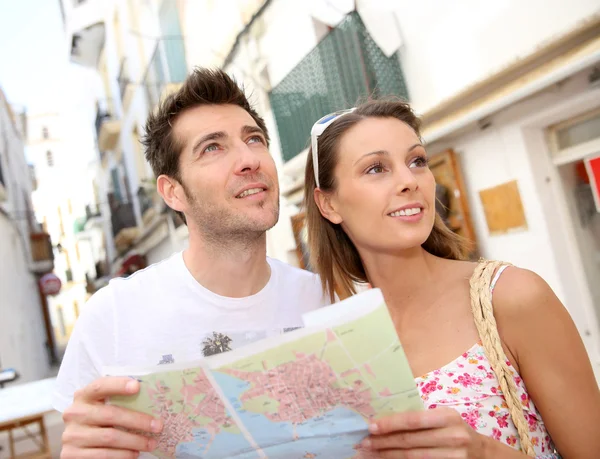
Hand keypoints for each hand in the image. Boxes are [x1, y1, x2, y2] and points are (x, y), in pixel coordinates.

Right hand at [60, 377, 162, 458]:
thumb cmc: (98, 420)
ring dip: (135, 441)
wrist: (78, 444)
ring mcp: (72, 435)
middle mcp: (74, 413)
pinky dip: (123, 455)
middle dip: (138, 420)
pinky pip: (103, 455)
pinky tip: (134, 453)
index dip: (118, 385)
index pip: (100, 386)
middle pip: (110, 414)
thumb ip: (119, 400)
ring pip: (110, 437)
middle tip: (158, 426)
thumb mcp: (103, 406)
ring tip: (151, 443)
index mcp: (83, 395)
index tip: (137, 386)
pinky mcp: (71, 454)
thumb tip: (152, 397)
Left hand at [361, 408, 486, 458]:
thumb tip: (385, 419)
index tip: (370, 426)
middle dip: (383, 442)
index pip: (413, 421)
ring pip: (412, 458)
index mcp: (448, 417)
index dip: (390, 424)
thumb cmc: (454, 429)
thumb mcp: (443, 418)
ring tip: (370, 453)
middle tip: (363, 442)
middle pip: (410, 442)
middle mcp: (452, 437)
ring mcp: (453, 457)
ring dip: (388, 455)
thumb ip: (421, 418)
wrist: (481, 453)